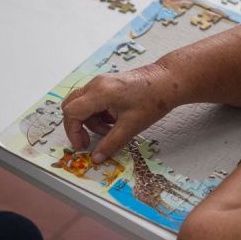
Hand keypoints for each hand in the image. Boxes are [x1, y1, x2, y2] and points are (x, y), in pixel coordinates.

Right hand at [62, 63, 178, 162]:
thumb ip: (111, 143)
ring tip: (110, 131)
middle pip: (72, 106)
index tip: (82, 145)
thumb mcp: (131, 126)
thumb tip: (97, 158)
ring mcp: (101, 83)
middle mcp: (96, 85)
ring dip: (91, 121)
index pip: (71, 112)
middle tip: (88, 141)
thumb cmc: (153, 99)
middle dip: (78, 126)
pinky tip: (114, 121)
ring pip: (82, 104)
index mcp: (100, 93)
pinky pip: (93, 100)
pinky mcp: (107, 84)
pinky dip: (98, 114)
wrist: (168, 81)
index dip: (73, 131)